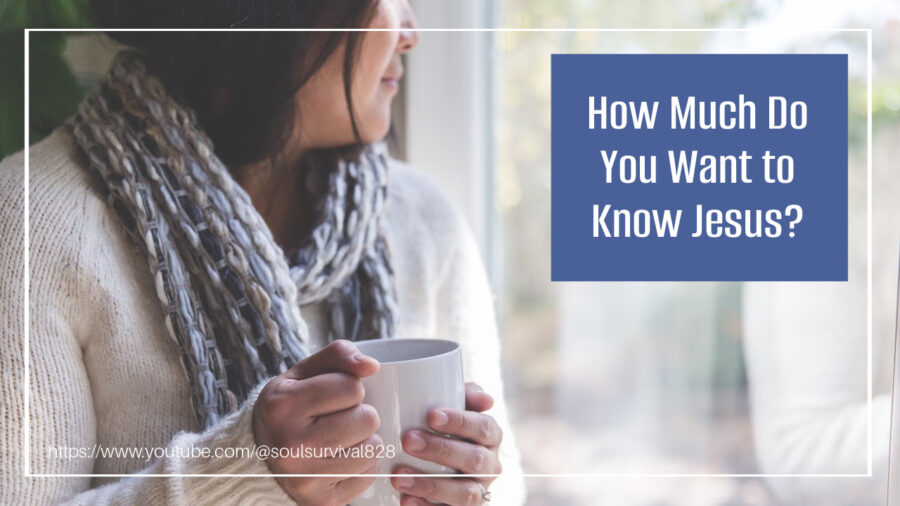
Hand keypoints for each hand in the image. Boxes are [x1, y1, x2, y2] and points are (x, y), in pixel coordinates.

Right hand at [253, 340, 382, 505]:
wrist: (257, 458)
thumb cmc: (287, 409)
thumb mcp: (302, 373)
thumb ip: (338, 355)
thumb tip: (372, 366)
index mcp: (283, 406)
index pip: (351, 387)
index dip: (349, 387)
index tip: (333, 395)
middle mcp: (292, 446)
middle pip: (367, 419)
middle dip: (360, 413)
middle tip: (338, 418)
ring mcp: (306, 478)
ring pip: (373, 448)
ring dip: (364, 440)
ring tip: (340, 439)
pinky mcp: (322, 501)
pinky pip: (369, 474)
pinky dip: (361, 465)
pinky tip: (339, 459)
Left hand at [390, 382, 501, 505]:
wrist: (440, 465)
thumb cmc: (446, 429)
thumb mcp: (455, 409)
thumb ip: (466, 395)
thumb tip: (486, 399)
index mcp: (491, 437)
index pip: (484, 427)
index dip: (461, 421)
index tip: (431, 415)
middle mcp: (490, 465)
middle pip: (474, 459)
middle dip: (441, 449)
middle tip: (408, 440)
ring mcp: (478, 491)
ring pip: (464, 493)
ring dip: (430, 484)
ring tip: (398, 475)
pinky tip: (404, 499)